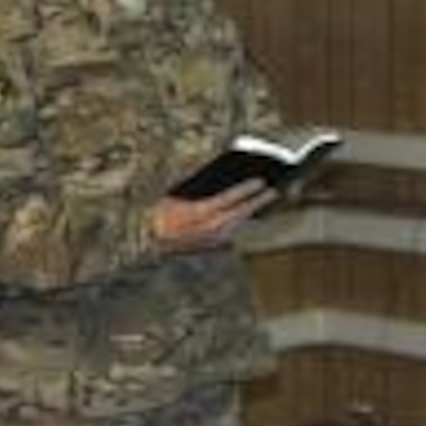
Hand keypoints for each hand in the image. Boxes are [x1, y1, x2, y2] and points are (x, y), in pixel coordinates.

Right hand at [151, 179, 274, 250]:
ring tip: (267, 198)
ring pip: (240, 222)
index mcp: (200, 212)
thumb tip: (223, 179)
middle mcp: (211, 228)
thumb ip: (200, 187)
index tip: (262, 180)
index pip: (230, 198)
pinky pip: (234, 230)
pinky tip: (251, 210)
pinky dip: (242, 219)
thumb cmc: (162, 213)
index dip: (247, 189)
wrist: (149, 240)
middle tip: (275, 189)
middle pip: (242, 212)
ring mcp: (214, 239)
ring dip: (254, 210)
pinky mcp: (215, 246)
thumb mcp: (176, 195)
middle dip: (260, 201)